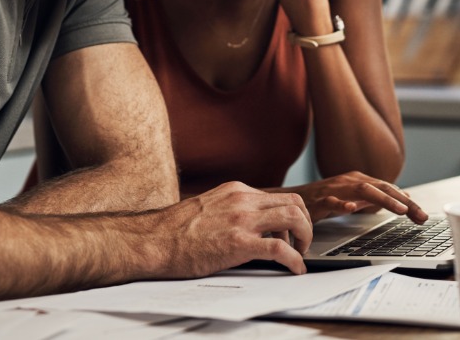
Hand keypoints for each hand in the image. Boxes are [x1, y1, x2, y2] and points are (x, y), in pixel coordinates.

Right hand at [154, 181, 312, 276]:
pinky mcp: (238, 243)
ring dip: (305, 237)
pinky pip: (280, 248)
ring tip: (300, 254)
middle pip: (294, 202)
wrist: (154, 240)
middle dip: (305, 224)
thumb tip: (248, 225)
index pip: (278, 196)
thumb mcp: (209, 208)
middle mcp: (242, 200)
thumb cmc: (175, 231)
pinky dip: (295, 260)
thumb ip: (231, 210)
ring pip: (293, 217)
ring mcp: (242, 220)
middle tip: (302, 243)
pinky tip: (295, 269)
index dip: (291, 216)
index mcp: (236, 190)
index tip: (291, 232)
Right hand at [280, 172, 427, 222]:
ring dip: (383, 199)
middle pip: (381, 188)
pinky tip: (353, 208)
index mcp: (359, 181)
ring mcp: (334, 189)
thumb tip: (402, 198)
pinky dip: (343, 204)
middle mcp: (349, 182)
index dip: (407, 202)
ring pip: (362, 190)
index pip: (388, 189)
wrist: (293, 199)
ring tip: (400, 210)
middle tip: (420, 215)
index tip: (422, 216)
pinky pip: (332, 201)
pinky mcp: (319, 200)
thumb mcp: (354, 198)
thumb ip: (376, 198)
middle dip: (403, 202)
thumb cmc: (324, 200)